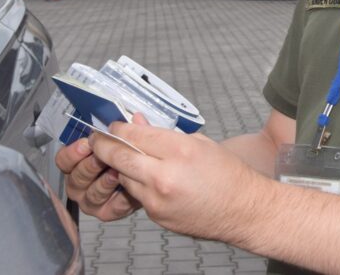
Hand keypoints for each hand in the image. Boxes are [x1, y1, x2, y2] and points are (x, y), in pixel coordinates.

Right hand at [56, 135, 141, 221]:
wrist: (146, 179)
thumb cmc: (129, 157)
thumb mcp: (130, 139)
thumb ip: (132, 131)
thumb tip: (137, 119)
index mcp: (78, 163)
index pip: (63, 160)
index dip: (72, 153)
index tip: (86, 144)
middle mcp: (80, 184)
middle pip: (75, 178)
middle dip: (89, 166)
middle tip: (102, 157)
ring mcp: (92, 200)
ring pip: (90, 194)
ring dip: (103, 182)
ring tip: (116, 172)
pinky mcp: (107, 212)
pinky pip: (109, 207)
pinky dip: (118, 197)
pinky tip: (124, 186)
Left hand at [91, 119, 272, 242]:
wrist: (243, 210)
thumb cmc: (228, 175)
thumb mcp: (200, 143)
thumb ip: (164, 134)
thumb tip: (137, 123)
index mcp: (180, 151)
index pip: (135, 134)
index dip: (118, 128)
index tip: (113, 126)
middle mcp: (165, 176)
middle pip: (119, 157)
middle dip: (103, 146)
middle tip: (96, 140)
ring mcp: (158, 199)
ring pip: (123, 176)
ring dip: (119, 166)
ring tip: (121, 157)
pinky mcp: (156, 215)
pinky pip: (136, 194)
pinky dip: (136, 184)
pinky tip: (145, 177)